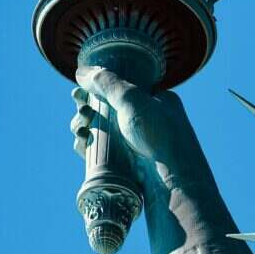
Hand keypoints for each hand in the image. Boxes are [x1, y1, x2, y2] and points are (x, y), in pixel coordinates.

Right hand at [69, 66, 200, 184]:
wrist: (173, 181)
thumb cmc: (161, 137)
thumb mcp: (134, 101)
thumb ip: (108, 83)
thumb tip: (81, 72)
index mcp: (156, 101)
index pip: (121, 88)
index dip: (98, 88)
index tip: (81, 90)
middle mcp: (145, 120)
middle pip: (106, 109)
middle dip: (87, 108)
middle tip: (82, 109)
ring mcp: (135, 143)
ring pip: (100, 130)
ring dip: (83, 125)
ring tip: (81, 128)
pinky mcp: (125, 163)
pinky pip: (100, 150)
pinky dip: (87, 145)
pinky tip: (82, 143)